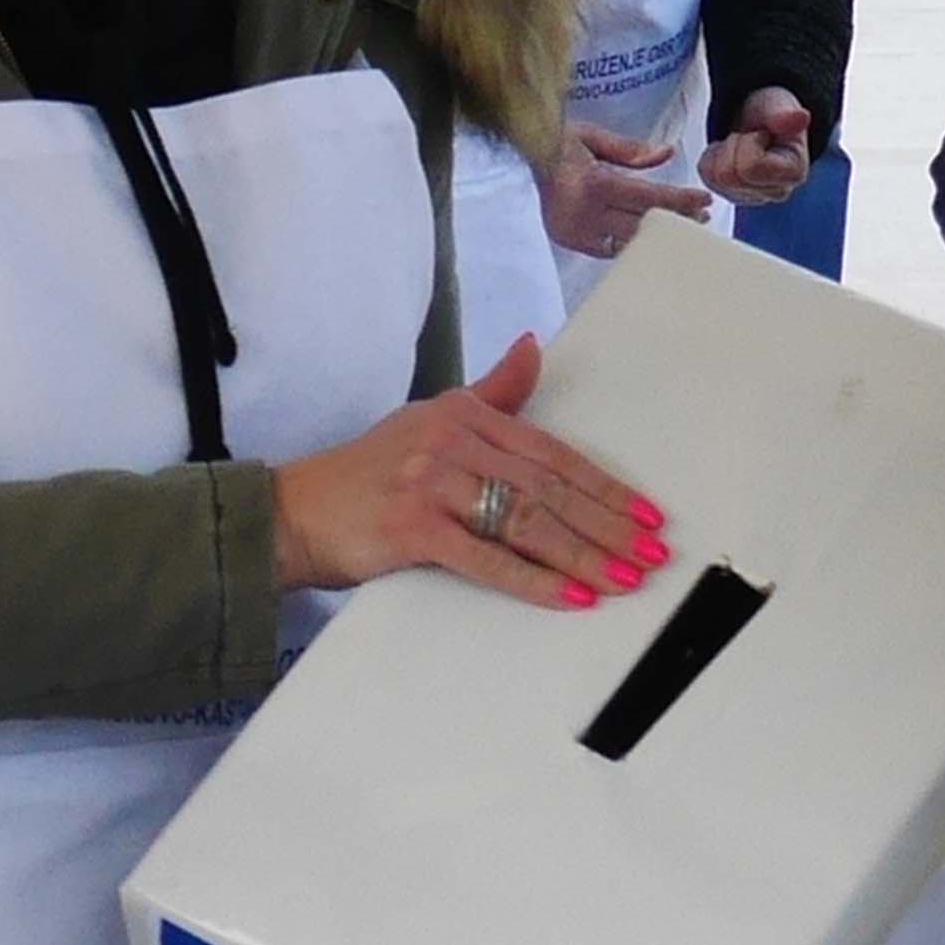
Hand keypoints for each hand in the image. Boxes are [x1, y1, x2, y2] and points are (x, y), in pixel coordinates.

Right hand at [269, 338, 666, 607]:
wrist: (294, 512)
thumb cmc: (365, 475)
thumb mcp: (429, 420)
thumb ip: (490, 393)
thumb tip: (531, 349)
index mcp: (464, 415)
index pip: (552, 453)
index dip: (605, 486)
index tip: (646, 515)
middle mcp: (452, 441)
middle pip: (549, 488)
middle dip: (608, 524)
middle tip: (651, 553)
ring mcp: (433, 483)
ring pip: (527, 521)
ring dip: (583, 554)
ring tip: (623, 578)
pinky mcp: (413, 528)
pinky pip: (487, 557)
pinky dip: (533, 579)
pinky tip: (569, 595)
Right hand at [542, 120, 716, 258]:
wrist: (520, 161)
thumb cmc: (557, 143)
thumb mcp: (593, 136)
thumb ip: (631, 150)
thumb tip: (667, 153)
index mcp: (592, 185)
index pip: (647, 198)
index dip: (680, 201)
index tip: (705, 200)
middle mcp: (584, 214)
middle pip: (643, 224)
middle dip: (676, 221)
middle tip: (702, 216)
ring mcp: (576, 233)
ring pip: (629, 242)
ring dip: (658, 235)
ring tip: (683, 227)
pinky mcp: (569, 242)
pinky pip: (610, 249)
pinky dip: (631, 243)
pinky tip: (649, 235)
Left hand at [698, 89, 820, 205]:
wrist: (762, 118)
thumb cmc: (773, 112)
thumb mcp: (780, 105)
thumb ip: (785, 114)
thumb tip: (800, 117)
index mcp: (793, 173)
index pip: (750, 168)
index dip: (748, 143)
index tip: (761, 133)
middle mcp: (775, 192)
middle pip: (728, 176)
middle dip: (733, 146)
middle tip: (749, 136)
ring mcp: (752, 197)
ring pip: (714, 178)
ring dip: (722, 152)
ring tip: (741, 142)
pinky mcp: (731, 195)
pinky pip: (706, 177)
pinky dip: (713, 158)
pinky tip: (731, 151)